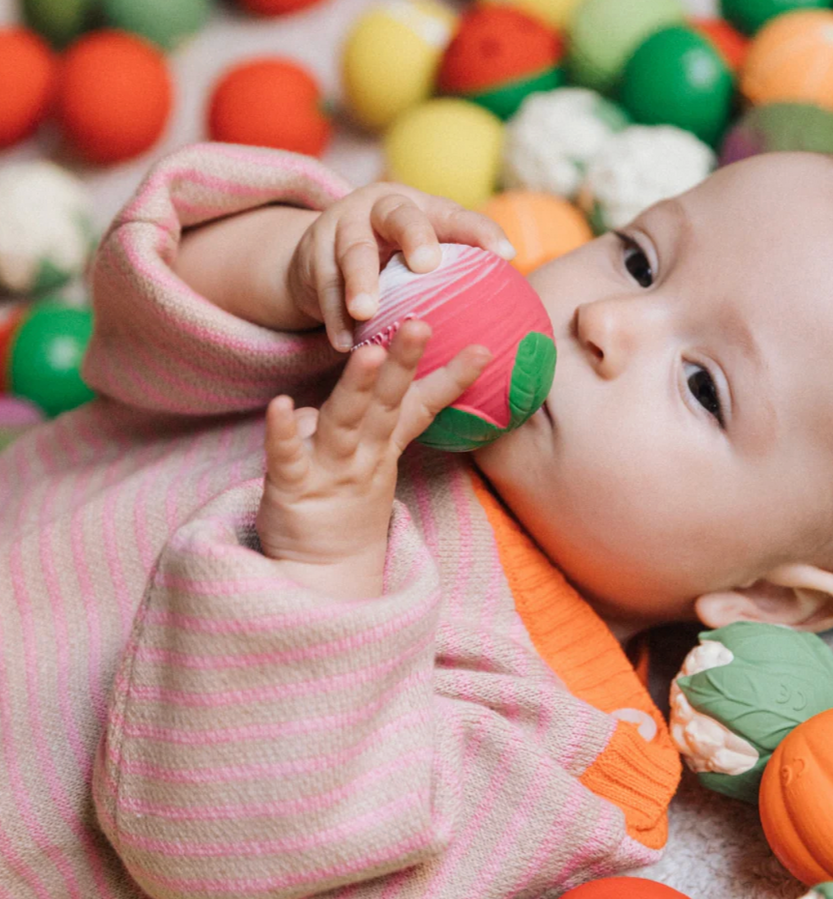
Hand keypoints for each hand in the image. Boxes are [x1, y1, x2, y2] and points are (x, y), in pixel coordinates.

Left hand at [256, 319, 490, 572]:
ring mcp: (328, 472)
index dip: (450, 379)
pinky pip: (286, 458)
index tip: (484, 350)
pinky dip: (283, 432)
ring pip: (344, 423)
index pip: (419, 406)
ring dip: (358, 389)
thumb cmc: (339, 508)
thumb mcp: (364, 458)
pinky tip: (281, 404)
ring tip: (370, 356)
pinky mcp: (291, 490)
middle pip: (385, 405)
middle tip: (419, 324)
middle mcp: (360, 456)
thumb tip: (368, 374)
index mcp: (379, 446)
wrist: (319, 574)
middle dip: (402, 364)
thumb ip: (368, 416)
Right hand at [285, 182, 515, 353]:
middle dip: (414, 236)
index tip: (505, 256)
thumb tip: (517, 324)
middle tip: (427, 264)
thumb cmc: (393, 263)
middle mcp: (382, 209)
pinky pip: (323, 287)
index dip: (481, 232)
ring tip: (367, 313)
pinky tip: (343, 342)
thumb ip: (459, 277)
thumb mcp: (424, 258)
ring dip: (360, 282)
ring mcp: (342, 228)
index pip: (457, 216)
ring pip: (352, 251)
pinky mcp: (312, 256)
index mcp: (422, 208)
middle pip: (401, 215)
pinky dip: (333, 316)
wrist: (321, 255)